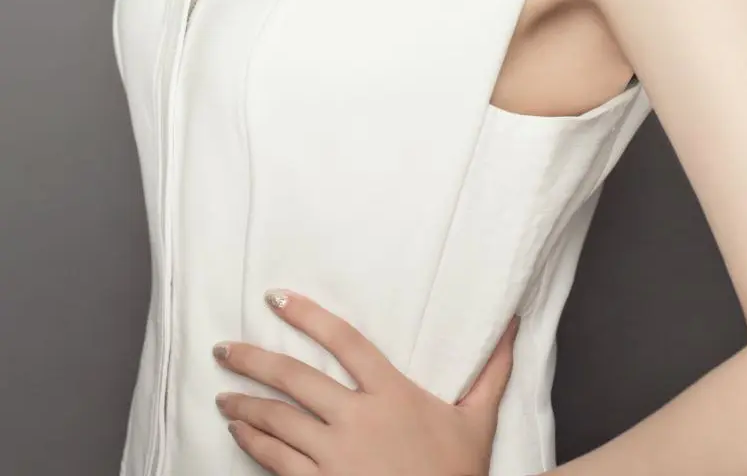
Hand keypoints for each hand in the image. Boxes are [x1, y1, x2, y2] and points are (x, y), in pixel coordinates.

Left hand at [211, 288, 519, 474]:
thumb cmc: (458, 475)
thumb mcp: (478, 420)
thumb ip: (491, 370)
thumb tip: (512, 322)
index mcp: (392, 394)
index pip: (344, 340)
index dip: (308, 315)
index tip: (276, 298)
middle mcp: (357, 420)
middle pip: (296, 378)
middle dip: (254, 360)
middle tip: (224, 348)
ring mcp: (335, 458)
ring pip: (279, 422)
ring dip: (246, 405)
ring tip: (224, 394)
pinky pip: (277, 464)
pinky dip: (253, 447)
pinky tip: (238, 436)